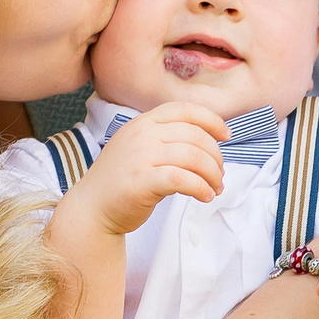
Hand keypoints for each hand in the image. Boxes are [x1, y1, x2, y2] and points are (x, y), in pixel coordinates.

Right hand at [63, 101, 228, 235]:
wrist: (92, 208)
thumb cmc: (122, 182)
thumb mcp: (140, 149)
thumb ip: (166, 140)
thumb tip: (209, 142)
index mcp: (143, 123)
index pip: (184, 109)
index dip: (211, 120)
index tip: (226, 136)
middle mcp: (141, 135)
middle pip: (195, 136)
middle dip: (216, 157)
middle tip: (220, 176)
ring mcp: (140, 157)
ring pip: (193, 157)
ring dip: (212, 175)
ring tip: (215, 189)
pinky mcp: (142, 181)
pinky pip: (183, 179)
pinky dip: (200, 188)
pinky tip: (205, 196)